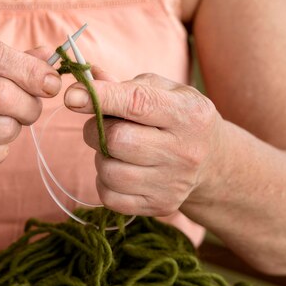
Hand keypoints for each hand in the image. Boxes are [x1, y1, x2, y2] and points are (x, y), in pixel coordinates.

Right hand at [0, 38, 60, 181]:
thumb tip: (50, 58)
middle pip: (2, 94)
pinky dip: (0, 150)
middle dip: (29, 105)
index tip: (51, 82)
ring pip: (3, 129)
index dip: (31, 70)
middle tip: (30, 108)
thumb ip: (5, 59)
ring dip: (15, 129)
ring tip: (1, 124)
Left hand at [65, 67, 223, 215]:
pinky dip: (104, 181)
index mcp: (187, 114)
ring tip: (116, 149)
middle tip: (101, 126)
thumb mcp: (164, 91)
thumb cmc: (178, 117)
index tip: (72, 95)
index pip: (136, 103)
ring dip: (101, 157)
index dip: (99, 98)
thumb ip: (125, 86)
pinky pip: (109, 196)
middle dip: (96, 130)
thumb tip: (85, 79)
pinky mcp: (160, 205)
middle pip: (116, 140)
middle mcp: (184, 151)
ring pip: (109, 171)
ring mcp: (172, 183)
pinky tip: (120, 169)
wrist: (214, 161)